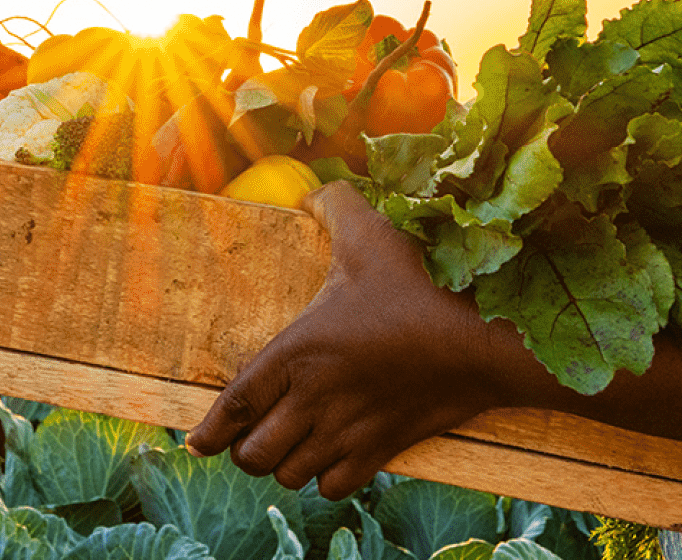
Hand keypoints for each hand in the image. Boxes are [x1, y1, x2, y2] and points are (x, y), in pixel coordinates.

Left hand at [184, 180, 516, 498]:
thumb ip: (334, 207)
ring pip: (291, 476)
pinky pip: (334, 488)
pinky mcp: (381, 450)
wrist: (483, 341)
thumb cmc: (423, 287)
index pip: (235, 404)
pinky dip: (325, 480)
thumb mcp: (371, 236)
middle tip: (254, 437)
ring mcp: (348, 430)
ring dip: (285, 465)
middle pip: (255, 455)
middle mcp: (314, 399)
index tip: (198, 443)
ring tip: (291, 446)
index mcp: (298, 351)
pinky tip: (330, 457)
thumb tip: (311, 192)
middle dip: (247, 451)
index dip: (210, 431)